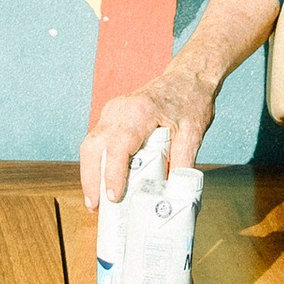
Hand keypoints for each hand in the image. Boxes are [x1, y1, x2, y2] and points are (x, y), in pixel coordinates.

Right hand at [79, 59, 215, 213]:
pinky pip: (97, 140)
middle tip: (95, 206)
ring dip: (90, 172)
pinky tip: (102, 181)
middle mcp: (119, 110)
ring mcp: (113, 111)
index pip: (118, 146)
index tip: (114, 197)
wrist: (189, 77)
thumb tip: (176, 194)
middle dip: (91, 178)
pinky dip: (96, 162)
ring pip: (91, 144)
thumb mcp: (193, 133)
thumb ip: (184, 163)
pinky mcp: (112, 116)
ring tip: (96, 200)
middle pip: (93, 146)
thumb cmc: (191, 100)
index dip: (112, 174)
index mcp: (140, 112)